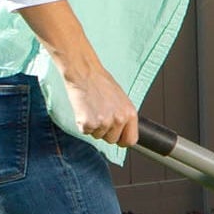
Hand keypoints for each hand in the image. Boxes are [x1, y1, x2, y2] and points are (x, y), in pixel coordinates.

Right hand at [16, 0, 139, 145]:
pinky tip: (84, 110)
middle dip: (105, 131)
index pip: (130, 140)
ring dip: (93, 127)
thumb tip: (125, 132)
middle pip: (112, 140)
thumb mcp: (121, 100)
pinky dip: (82, 123)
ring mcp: (104, 123)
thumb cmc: (102, 83)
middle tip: (100, 114)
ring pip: (98, 136)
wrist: (85, 73)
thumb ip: (124, 116)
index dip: (122, 140)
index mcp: (130, 113)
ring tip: (93, 109)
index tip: (117, 137)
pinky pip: (85, 132)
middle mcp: (119, 120)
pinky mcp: (88, 124)